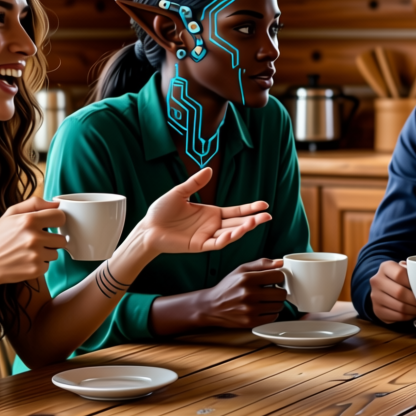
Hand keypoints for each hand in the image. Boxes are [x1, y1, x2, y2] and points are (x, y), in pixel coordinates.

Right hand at [0, 197, 66, 290]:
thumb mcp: (10, 214)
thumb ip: (34, 204)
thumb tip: (56, 204)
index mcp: (29, 220)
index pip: (61, 217)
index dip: (56, 220)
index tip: (50, 224)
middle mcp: (34, 237)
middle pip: (62, 239)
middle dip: (52, 239)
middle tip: (36, 240)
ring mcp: (36, 255)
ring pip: (56, 253)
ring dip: (46, 252)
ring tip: (28, 251)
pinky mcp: (36, 269)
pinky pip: (48, 265)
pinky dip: (39, 264)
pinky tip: (25, 260)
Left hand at [136, 168, 271, 253]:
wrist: (148, 228)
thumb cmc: (161, 212)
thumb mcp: (179, 192)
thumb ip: (194, 182)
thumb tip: (209, 169)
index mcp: (210, 213)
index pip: (235, 212)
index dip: (249, 209)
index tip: (263, 205)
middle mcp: (212, 226)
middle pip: (237, 223)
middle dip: (253, 220)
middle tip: (267, 216)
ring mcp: (206, 236)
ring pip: (230, 234)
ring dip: (242, 230)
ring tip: (255, 223)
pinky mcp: (198, 245)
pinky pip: (215, 244)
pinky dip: (225, 240)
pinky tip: (232, 233)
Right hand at [195, 259, 289, 328]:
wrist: (212, 306)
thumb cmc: (228, 287)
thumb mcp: (241, 269)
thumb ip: (261, 264)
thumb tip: (280, 262)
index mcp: (247, 278)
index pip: (278, 276)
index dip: (279, 277)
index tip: (275, 279)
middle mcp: (249, 294)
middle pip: (281, 293)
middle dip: (279, 290)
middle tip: (271, 290)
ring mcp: (250, 310)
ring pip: (279, 306)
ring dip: (275, 302)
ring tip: (265, 299)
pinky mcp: (251, 322)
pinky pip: (273, 317)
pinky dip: (271, 313)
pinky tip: (262, 308)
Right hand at [370, 260, 415, 323]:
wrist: (383, 286)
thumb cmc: (400, 277)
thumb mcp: (405, 268)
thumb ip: (415, 270)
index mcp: (385, 267)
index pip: (400, 275)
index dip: (414, 283)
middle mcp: (377, 281)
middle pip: (400, 293)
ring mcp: (375, 297)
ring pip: (400, 307)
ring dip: (415, 311)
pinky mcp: (377, 311)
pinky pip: (397, 316)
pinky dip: (410, 317)